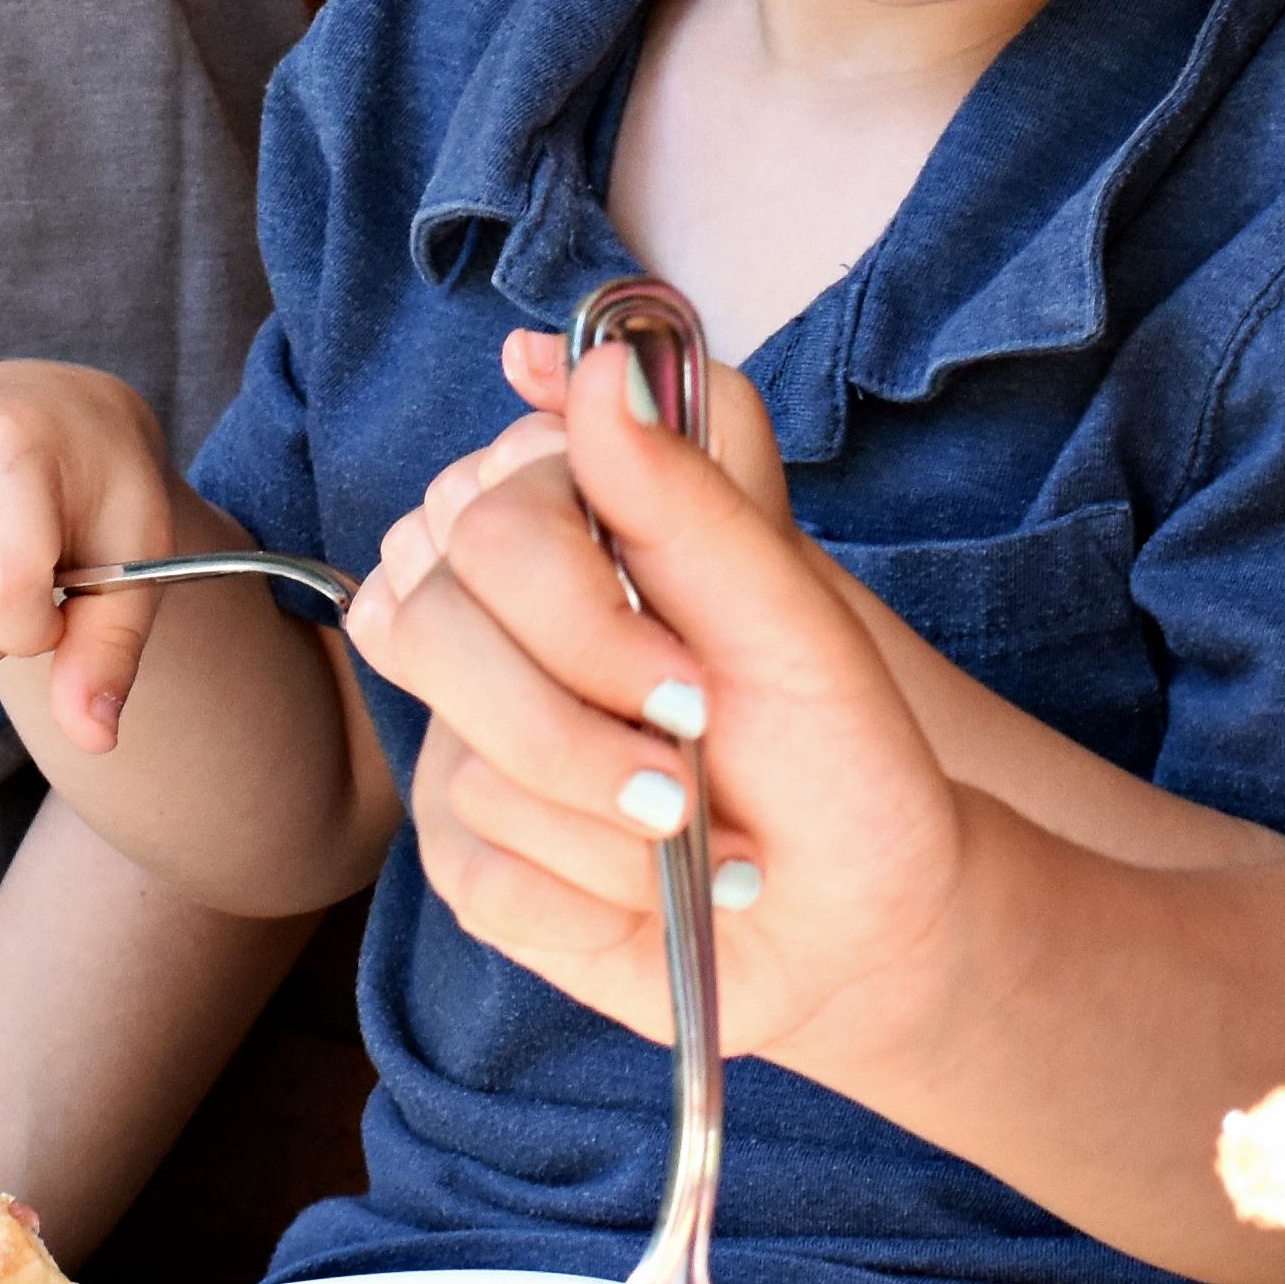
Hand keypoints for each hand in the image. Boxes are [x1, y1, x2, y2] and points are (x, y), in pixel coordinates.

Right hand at [353, 319, 965, 1072]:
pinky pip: (475, 874)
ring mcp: (469, 731)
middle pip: (431, 631)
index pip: (486, 525)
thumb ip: (684, 492)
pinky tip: (650, 897)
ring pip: (463, 770)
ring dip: (614, 835)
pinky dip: (590, 903)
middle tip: (696, 774)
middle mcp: (499, 615)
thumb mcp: (787, 616)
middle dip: (583, 733)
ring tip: (699, 840)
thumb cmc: (837, 749)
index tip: (699, 682)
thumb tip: (599, 366)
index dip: (584, 619)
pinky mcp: (466, 849)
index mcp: (575, 527)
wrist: (853, 918)